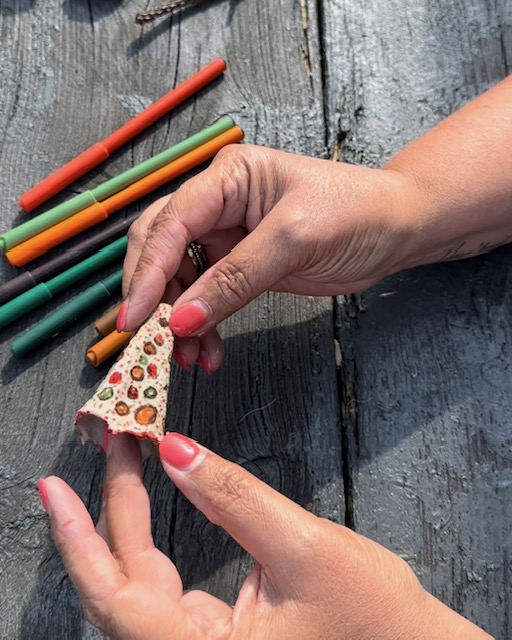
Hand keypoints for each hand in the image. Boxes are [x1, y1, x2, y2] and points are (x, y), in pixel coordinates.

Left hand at [40, 434, 490, 638]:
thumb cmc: (373, 616)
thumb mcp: (303, 546)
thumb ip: (234, 497)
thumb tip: (176, 450)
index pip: (117, 598)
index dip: (79, 538)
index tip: (53, 488)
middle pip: (125, 582)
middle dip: (114, 507)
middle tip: (115, 443)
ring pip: (140, 582)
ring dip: (129, 519)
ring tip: (129, 459)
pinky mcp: (211, 632)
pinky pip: (162, 585)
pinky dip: (150, 538)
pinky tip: (149, 499)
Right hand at [120, 145, 416, 370]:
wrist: (395, 229)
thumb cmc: (355, 213)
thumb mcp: (294, 240)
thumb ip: (235, 279)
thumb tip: (182, 318)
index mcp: (227, 177)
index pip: (170, 223)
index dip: (147, 271)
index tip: (135, 317)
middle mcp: (219, 203)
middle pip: (162, 248)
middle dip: (154, 296)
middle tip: (149, 340)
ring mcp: (227, 235)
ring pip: (180, 279)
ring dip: (179, 320)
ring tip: (186, 357)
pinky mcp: (240, 264)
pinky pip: (207, 296)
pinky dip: (203, 324)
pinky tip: (207, 350)